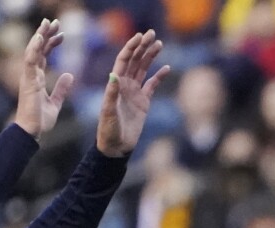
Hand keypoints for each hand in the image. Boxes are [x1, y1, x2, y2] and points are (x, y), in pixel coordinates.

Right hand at [14, 19, 74, 137]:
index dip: (51, 43)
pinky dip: (34, 48)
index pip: (43, 55)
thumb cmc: (40, 120)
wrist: (31, 131)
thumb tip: (69, 75)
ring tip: (48, 23)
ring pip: (33, 50)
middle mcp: (31, 74)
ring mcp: (28, 76)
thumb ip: (61, 88)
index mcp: (36, 78)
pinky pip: (30, 61)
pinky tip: (41, 37)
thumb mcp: (56, 102)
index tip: (61, 34)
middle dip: (46, 34)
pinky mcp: (28, 81)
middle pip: (38, 49)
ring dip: (40, 36)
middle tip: (55, 22)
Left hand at [96, 29, 169, 157]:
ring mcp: (134, 92)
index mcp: (115, 84)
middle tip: (152, 34)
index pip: (123, 60)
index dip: (131, 48)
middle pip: (134, 61)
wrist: (116, 147)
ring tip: (159, 44)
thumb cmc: (108, 131)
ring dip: (150, 56)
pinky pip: (152, 85)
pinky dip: (159, 76)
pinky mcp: (143, 102)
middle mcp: (124, 85)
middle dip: (143, 47)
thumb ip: (111, 94)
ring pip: (143, 69)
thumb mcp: (108, 112)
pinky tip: (166, 67)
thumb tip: (115, 75)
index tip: (140, 37)